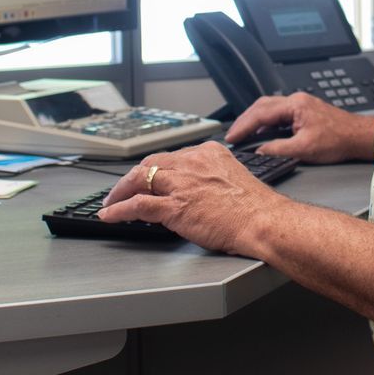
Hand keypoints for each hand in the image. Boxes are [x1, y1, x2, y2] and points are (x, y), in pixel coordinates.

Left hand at [98, 142, 278, 252]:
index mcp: (208, 153)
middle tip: (121, 188)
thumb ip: (212, 178)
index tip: (148, 176)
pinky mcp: (174, 206)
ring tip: (109, 201)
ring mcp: (181, 184)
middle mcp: (191, 163)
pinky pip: (137, 205)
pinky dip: (118, 210)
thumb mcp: (233, 178)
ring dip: (119, 192)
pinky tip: (110, 215)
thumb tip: (198, 190)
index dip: (154, 168)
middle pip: (150, 164)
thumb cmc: (256, 207)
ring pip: (138, 180)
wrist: (263, 221)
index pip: (171, 157)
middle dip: (132, 177)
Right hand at [224, 92, 373, 163]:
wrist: (358, 137)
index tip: (232, 137)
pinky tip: (262, 132)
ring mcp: (300, 104)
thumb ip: (278, 149)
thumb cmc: (339, 139)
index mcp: (295, 105)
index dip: (243, 126)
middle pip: (261, 106)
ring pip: (269, 108)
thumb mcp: (304, 149)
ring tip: (242, 134)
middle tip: (232, 135)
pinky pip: (278, 113)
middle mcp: (296, 100)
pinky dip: (266, 122)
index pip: (261, 114)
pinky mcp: (304, 111)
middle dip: (245, 120)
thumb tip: (259, 151)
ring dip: (254, 120)